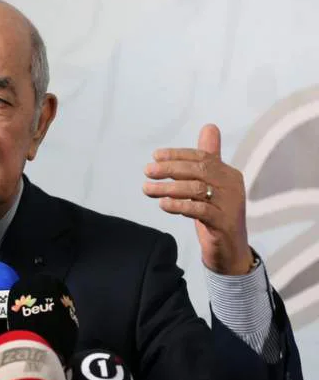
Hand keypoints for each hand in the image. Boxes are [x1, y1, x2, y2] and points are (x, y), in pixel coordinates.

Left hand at [142, 124, 253, 274]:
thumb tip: (209, 127)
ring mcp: (230, 205)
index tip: (155, 156)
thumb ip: (208, 159)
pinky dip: (179, 205)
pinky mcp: (224, 223)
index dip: (177, 155)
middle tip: (147, 171)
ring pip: (196, 189)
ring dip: (168, 188)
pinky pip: (199, 210)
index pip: (202, 157)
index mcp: (229, 174)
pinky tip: (163, 204)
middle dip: (170, 168)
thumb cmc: (216, 216)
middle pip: (198, 170)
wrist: (231, 252)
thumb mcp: (210, 186)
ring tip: (147, 189)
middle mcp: (232, 186)